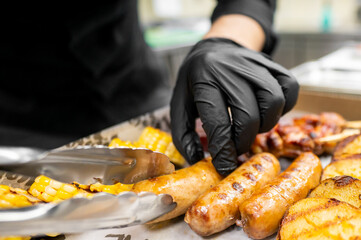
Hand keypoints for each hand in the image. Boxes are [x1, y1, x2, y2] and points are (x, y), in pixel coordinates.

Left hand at [170, 38, 298, 175]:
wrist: (214, 48)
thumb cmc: (196, 80)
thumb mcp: (180, 103)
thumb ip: (183, 133)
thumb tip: (197, 159)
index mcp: (203, 80)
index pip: (217, 122)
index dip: (223, 151)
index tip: (225, 167)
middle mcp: (230, 69)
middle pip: (248, 115)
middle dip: (243, 141)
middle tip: (235, 146)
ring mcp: (255, 64)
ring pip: (274, 101)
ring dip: (265, 124)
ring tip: (250, 127)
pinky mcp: (272, 64)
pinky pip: (290, 88)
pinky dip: (283, 106)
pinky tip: (266, 111)